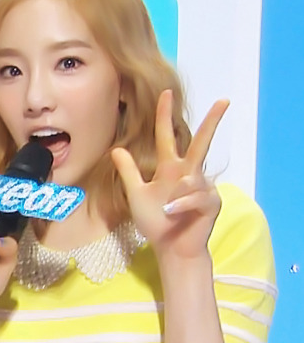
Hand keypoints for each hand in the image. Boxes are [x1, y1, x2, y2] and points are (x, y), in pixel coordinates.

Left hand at [112, 90, 227, 260]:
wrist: (170, 247)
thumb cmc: (155, 221)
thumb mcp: (136, 194)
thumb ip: (129, 172)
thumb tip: (117, 149)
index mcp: (170, 169)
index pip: (168, 136)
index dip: (165, 116)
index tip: (166, 94)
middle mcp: (189, 174)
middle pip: (201, 142)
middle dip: (213, 121)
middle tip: (224, 101)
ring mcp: (203, 187)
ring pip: (192, 178)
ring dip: (175, 196)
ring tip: (167, 210)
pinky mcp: (212, 202)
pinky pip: (196, 196)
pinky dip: (182, 204)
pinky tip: (173, 212)